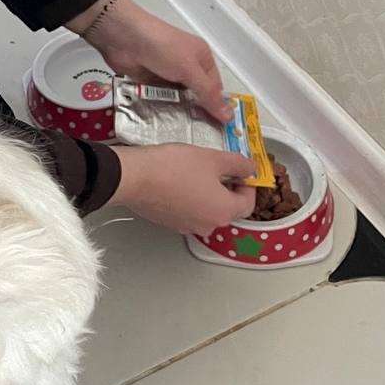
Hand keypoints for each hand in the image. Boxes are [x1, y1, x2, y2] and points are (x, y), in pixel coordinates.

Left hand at [66, 0, 232, 122]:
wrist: (123, 38)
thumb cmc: (162, 46)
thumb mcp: (190, 69)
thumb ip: (208, 94)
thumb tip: (229, 114)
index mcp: (201, 58)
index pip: (215, 87)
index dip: (217, 107)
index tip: (219, 130)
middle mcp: (186, 66)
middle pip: (196, 95)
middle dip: (197, 112)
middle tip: (201, 137)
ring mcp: (167, 75)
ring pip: (178, 100)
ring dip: (178, 113)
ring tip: (183, 136)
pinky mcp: (150, 83)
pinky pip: (160, 101)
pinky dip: (161, 110)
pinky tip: (164, 127)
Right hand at [112, 144, 256, 233]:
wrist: (135, 177)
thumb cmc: (173, 168)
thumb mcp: (213, 158)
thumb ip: (238, 164)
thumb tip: (249, 168)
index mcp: (223, 212)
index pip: (248, 203)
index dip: (248, 183)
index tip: (242, 169)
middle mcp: (207, 225)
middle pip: (228, 207)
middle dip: (227, 186)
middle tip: (219, 166)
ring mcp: (187, 226)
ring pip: (207, 208)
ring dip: (208, 191)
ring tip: (197, 169)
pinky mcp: (169, 222)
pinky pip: (189, 210)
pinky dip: (190, 196)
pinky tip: (180, 178)